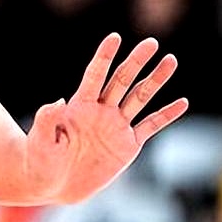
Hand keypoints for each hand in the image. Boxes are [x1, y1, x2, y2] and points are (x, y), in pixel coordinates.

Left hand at [25, 32, 188, 203]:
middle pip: (121, 80)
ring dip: (155, 80)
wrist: (52, 184)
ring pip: (140, 97)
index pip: (94, 74)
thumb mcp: (39, 141)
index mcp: (79, 105)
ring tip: (171, 60)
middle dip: (136, 61)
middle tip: (152, 42)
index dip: (104, 56)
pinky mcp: (127, 145)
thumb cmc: (39, 160)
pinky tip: (182, 102)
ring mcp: (116, 126)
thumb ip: (47, 120)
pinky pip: (151, 126)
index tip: (115, 37)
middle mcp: (100, 110)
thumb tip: (59, 101)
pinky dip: (167, 115)